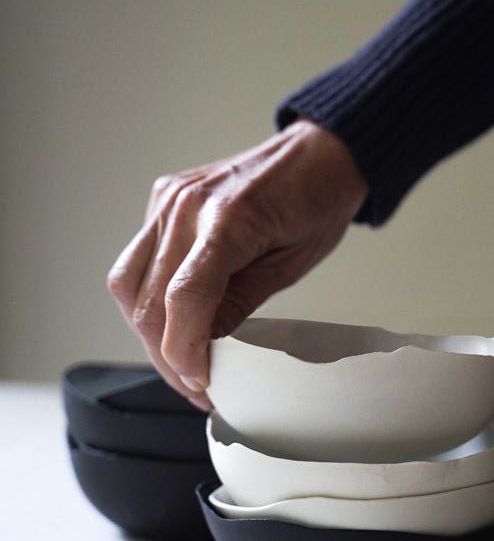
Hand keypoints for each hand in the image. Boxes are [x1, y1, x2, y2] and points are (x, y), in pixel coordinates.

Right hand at [107, 120, 367, 408]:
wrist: (318, 154)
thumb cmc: (317, 205)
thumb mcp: (292, 266)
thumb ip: (241, 304)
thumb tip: (204, 347)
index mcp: (230, 220)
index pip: (184, 298)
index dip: (184, 350)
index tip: (200, 382)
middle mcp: (187, 205)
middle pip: (148, 300)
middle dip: (166, 354)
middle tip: (195, 385)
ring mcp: (169, 198)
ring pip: (127, 283)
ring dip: (147, 331)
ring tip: (180, 361)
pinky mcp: (163, 198)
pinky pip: (138, 259)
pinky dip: (148, 297)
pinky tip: (176, 318)